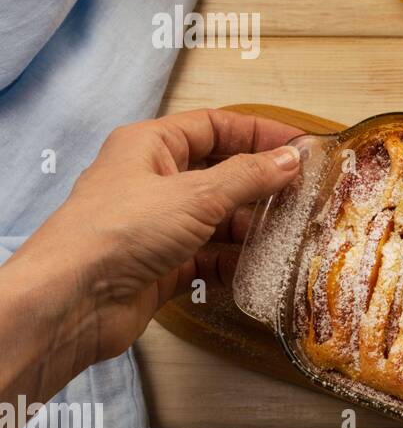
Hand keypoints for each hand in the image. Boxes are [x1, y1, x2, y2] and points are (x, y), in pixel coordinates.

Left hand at [0, 109, 301, 410]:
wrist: (72, 302)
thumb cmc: (120, 231)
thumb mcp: (195, 195)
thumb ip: (248, 176)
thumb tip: (290, 159)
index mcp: (150, 146)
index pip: (214, 126)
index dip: (258, 133)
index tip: (299, 148)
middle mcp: (153, 181)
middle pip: (219, 172)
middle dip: (260, 183)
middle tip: (304, 193)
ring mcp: (157, 225)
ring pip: (216, 217)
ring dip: (252, 226)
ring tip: (292, 233)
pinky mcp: (161, 265)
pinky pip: (208, 257)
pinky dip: (234, 262)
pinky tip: (261, 268)